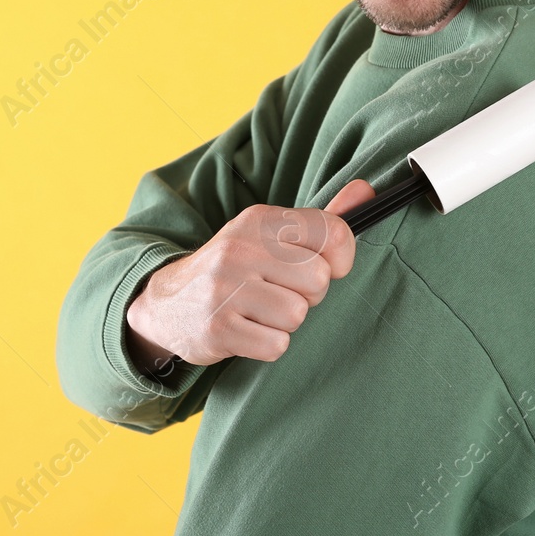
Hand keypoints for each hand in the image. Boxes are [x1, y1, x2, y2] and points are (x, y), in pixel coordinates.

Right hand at [125, 178, 373, 375]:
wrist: (167, 303)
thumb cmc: (235, 267)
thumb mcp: (270, 234)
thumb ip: (322, 218)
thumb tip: (366, 190)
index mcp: (261, 219)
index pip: (334, 234)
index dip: (341, 259)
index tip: (325, 266)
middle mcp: (241, 247)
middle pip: (318, 281)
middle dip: (308, 295)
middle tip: (279, 291)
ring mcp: (225, 288)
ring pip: (298, 315)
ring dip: (285, 322)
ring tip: (260, 310)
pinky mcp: (217, 328)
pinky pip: (276, 345)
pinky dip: (267, 344)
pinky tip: (247, 329)